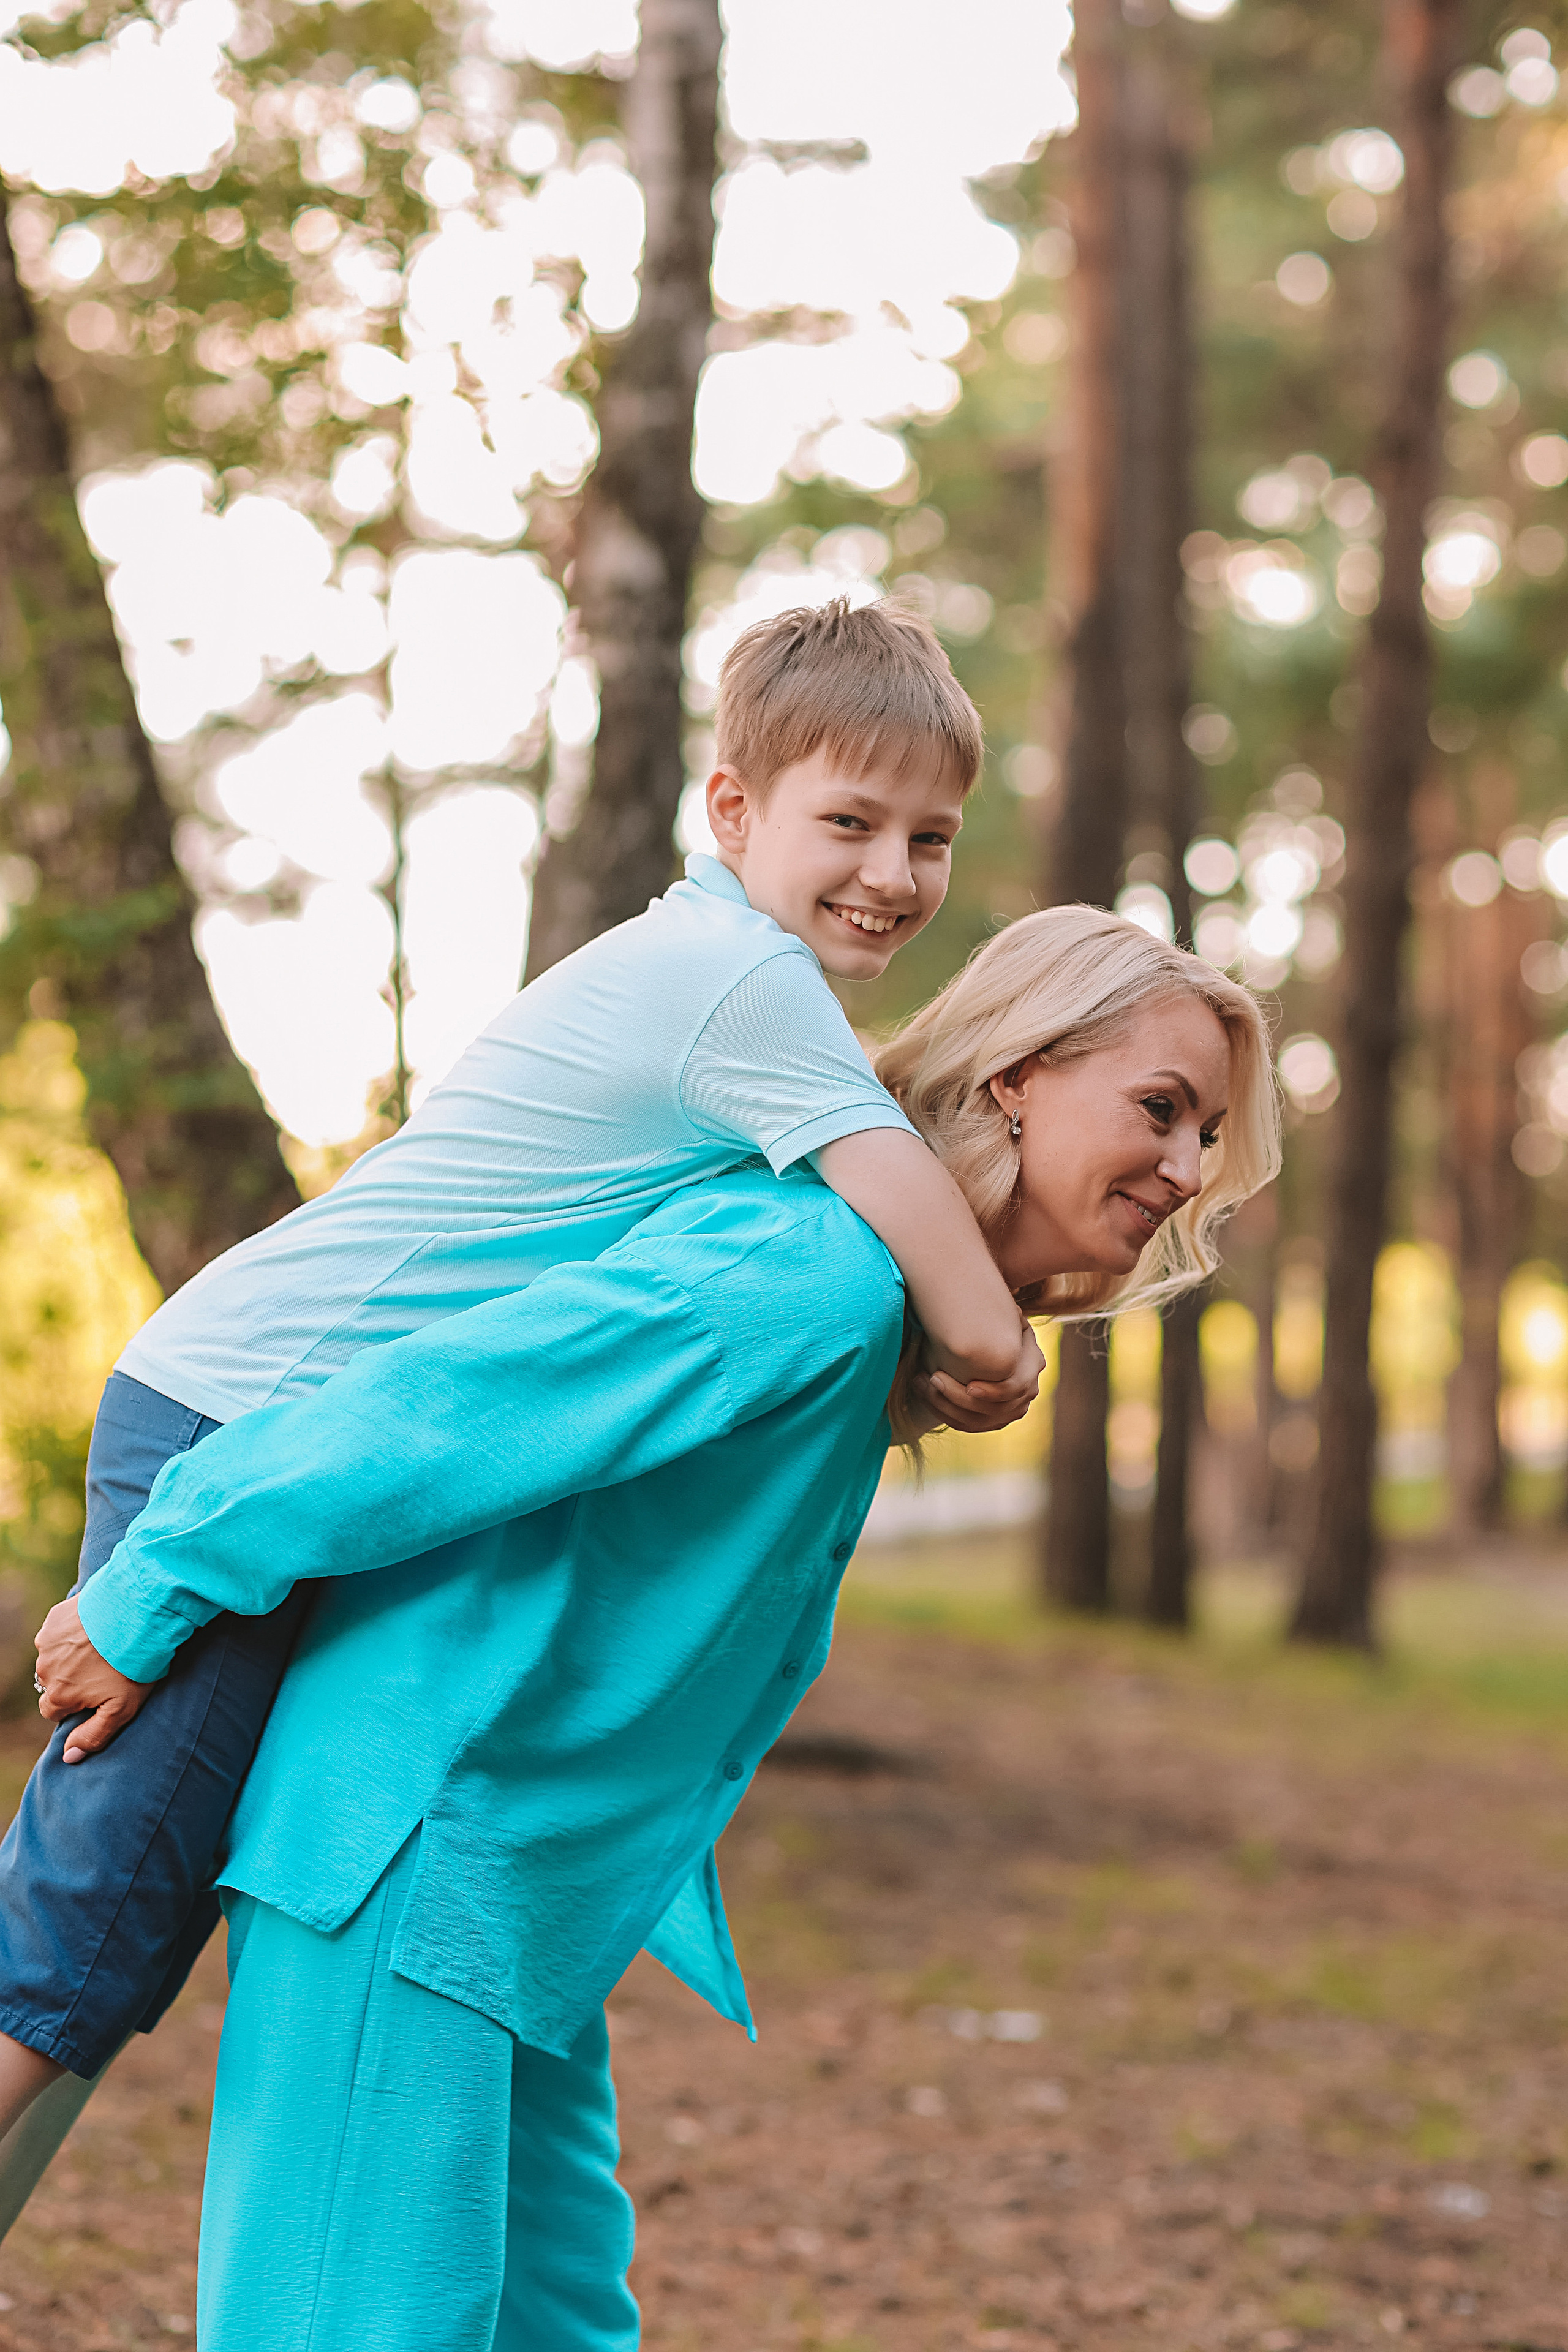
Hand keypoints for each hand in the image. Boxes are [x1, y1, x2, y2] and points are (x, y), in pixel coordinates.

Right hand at [33, 1598, 154, 1762]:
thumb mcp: (121, 1709)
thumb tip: (69, 1757)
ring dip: (71, 1655)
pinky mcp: (55, 1619)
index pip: (53, 1711)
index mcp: (59, 1696)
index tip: (95, 1693)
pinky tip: (96, 1629)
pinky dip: (72, 1632)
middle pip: (53, 1684)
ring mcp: (48, 1643)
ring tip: (102, 1648)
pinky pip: (58, 1632)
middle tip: (102, 1669)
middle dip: (71, 1680)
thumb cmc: (132, 1665)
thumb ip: (93, 1736)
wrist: (138, 1617)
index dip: (74, 1704)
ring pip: (54, 1657)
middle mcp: (45, 1671)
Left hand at [926, 1317, 1044, 1435]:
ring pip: (975, 1420)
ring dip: (944, 1404)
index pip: (1015, 1387)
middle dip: (958, 1397)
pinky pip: (966, 1425)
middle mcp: (1026, 1391)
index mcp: (1032, 1364)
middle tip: (932, 1377)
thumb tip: (1009, 1312)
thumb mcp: (1004, 1314)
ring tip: (921, 1381)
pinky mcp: (992, 1420)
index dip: (994, 1391)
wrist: (988, 1338)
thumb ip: (1006, 1316)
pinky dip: (942, 1412)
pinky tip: (924, 1393)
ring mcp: (1010, 1409)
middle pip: (992, 1408)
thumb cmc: (993, 1321)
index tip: (969, 1385)